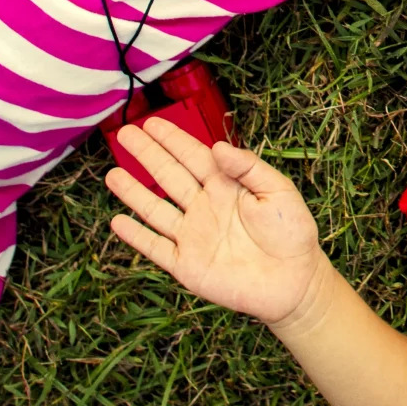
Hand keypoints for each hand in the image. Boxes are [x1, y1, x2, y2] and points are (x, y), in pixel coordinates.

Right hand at [106, 118, 328, 327]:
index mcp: (226, 187)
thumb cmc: (292, 233)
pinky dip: (136, 236)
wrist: (294, 282)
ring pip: (156, 209)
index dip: (173, 140)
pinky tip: (117, 221)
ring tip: (111, 174)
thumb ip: (248, 168)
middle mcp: (205, 207)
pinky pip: (156, 248)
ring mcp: (193, 236)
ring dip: (133, 192)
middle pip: (169, 176)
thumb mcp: (278, 191)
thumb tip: (218, 146)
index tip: (152, 123)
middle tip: (124, 134)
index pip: (193, 157)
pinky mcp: (187, 266)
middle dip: (147, 155)